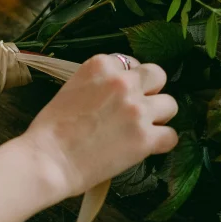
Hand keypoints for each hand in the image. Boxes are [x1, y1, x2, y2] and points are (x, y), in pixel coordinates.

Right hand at [20, 54, 177, 201]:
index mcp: (100, 66)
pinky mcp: (145, 138)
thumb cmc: (51, 128)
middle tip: (138, 107)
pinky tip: (147, 147)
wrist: (49, 159)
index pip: (129, 62)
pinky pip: (171, 135)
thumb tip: (114, 93)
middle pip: (156, 75)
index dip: (128, 79)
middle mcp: (122, 82)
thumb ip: (97, 84)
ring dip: (159, 116)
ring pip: (170, 104)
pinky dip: (161, 142)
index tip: (120, 93)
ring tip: (142, 129)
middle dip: (150, 91)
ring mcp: (136, 109)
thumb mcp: (72, 88)